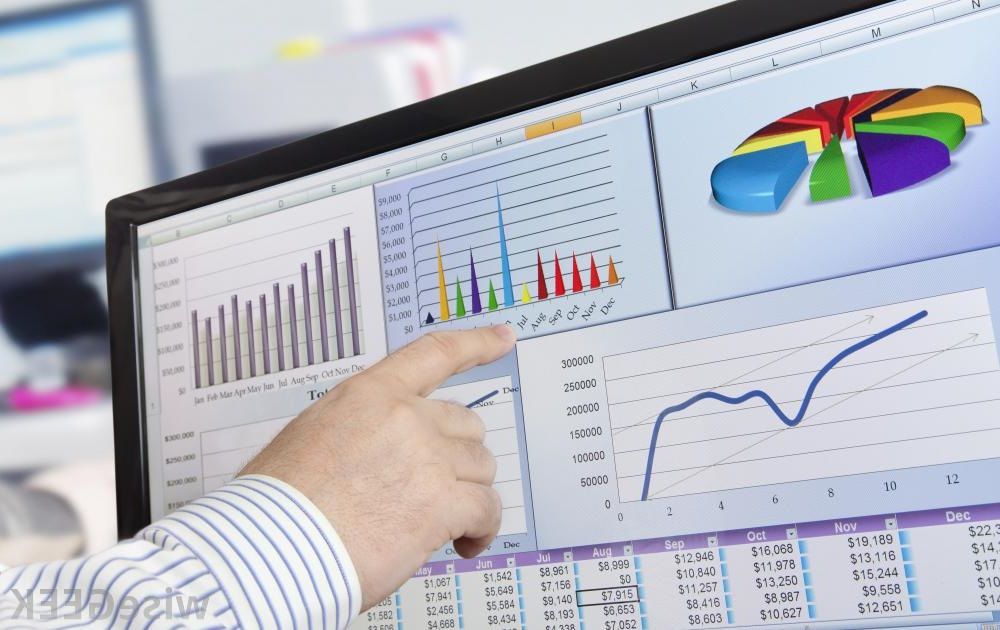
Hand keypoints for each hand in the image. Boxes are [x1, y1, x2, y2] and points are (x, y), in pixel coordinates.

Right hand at [240, 325, 516, 609]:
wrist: (269, 547)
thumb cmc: (278, 503)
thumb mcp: (314, 435)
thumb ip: (363, 428)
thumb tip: (384, 448)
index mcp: (370, 394)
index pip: (435, 354)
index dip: (476, 343)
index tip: (503, 338)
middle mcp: (405, 417)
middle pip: (466, 425)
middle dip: (457, 458)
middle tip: (437, 489)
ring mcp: (427, 458)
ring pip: (480, 468)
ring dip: (469, 496)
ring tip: (447, 525)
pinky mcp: (441, 503)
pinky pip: (487, 509)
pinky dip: (482, 529)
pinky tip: (464, 543)